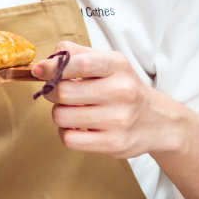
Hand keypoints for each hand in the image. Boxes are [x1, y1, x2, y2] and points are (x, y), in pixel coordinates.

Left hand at [32, 41, 190, 157]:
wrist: (158, 121)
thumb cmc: (124, 89)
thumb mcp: (108, 63)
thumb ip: (76, 55)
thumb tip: (44, 64)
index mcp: (118, 66)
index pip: (79, 63)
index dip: (52, 67)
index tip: (40, 71)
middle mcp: (121, 91)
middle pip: (63, 92)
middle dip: (52, 93)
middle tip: (60, 95)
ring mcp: (119, 120)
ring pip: (62, 116)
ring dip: (60, 114)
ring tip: (74, 111)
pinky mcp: (114, 143)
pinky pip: (69, 139)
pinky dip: (66, 133)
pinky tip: (78, 128)